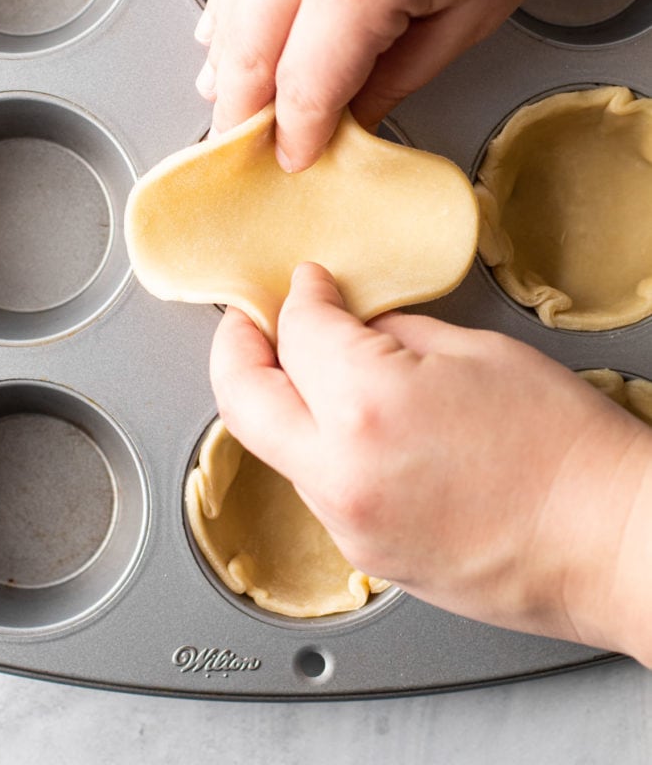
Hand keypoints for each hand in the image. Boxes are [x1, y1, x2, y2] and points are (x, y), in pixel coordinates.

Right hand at [196, 0, 630, 170]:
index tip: (292, 158)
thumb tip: (349, 115)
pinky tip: (231, 15)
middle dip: (238, 109)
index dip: (294, 135)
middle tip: (238, 140)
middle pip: (245, 47)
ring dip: (225, 50)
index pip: (302, 87)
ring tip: (222, 87)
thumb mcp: (471, 16)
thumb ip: (395, 80)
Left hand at [210, 262, 651, 662]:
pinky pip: (317, 489)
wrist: (607, 541)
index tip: (308, 284)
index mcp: (367, 404)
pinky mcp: (366, 559)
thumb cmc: (563, 447)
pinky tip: (353, 429)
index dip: (299, 295)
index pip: (298, 331)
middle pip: (242, 400)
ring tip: (308, 371)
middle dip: (234, 349)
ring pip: (276, 448)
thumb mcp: (474, 352)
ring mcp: (347, 524)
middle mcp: (340, 472)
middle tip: (246, 322)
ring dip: (279, 402)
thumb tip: (350, 332)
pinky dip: (318, 449)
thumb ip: (390, 336)